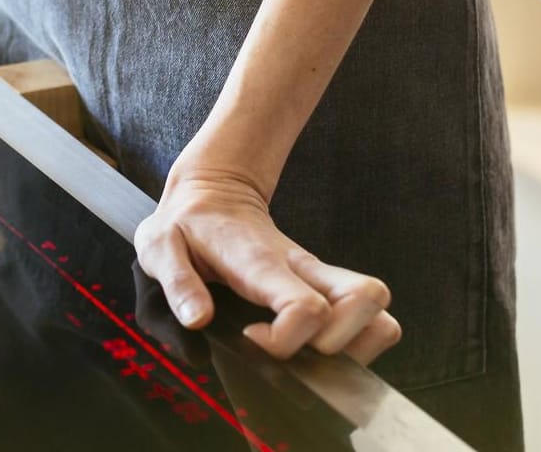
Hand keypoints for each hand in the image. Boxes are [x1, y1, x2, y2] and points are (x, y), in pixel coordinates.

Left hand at [133, 162, 400, 364]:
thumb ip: (177, 282)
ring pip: (379, 311)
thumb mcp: (161, 246)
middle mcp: (302, 268)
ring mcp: (319, 276)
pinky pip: (372, 317)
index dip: (287, 340)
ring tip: (309, 350)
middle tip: (291, 350)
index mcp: (261, 261)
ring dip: (357, 345)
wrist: (215, 189)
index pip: (305, 305)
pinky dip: (360, 342)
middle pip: (365, 301)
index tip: (251, 338)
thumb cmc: (188, 223)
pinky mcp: (327, 284)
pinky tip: (316, 345)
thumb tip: (198, 319)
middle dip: (338, 346)